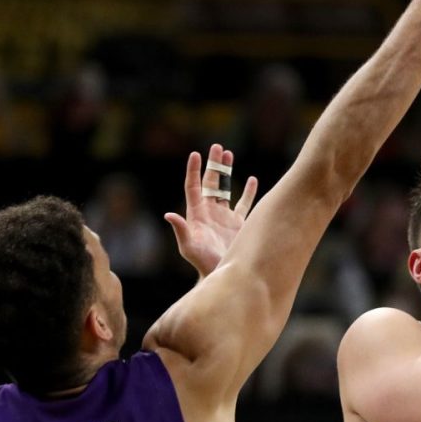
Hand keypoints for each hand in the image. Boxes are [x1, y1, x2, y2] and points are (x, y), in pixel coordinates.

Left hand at [164, 142, 257, 278]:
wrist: (221, 274)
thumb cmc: (202, 262)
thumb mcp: (189, 246)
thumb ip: (181, 230)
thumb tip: (169, 215)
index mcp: (197, 213)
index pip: (193, 186)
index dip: (194, 170)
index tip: (196, 154)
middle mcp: (210, 211)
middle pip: (211, 182)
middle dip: (214, 165)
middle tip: (217, 147)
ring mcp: (224, 216)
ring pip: (226, 188)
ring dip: (227, 172)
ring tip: (229, 154)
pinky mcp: (238, 223)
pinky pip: (244, 203)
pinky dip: (248, 191)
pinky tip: (252, 179)